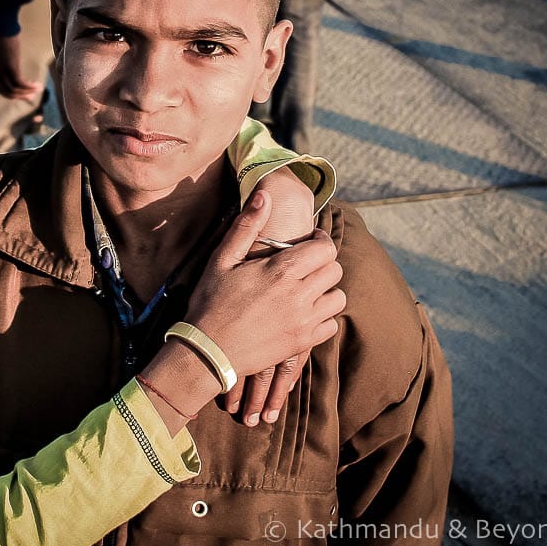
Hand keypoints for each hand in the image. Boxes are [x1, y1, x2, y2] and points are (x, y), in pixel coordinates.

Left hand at [0, 32, 43, 99]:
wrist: (0, 21)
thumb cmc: (0, 28)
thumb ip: (0, 53)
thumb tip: (9, 53)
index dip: (6, 92)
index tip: (18, 92)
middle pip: (4, 91)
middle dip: (18, 96)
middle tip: (30, 97)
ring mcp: (0, 70)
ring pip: (13, 89)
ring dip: (26, 92)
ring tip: (37, 91)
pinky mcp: (10, 67)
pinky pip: (20, 83)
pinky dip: (28, 87)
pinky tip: (37, 86)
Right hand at [236, 165, 316, 425]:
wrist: (207, 351)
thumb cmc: (210, 302)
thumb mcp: (222, 259)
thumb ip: (246, 226)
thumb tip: (264, 194)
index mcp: (282, 271)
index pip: (326, 248)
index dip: (320, 241)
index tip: (307, 243)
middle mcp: (300, 295)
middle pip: (335, 271)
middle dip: (322, 264)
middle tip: (303, 266)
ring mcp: (304, 322)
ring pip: (339, 298)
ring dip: (326, 291)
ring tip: (306, 290)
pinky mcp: (302, 343)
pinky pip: (332, 325)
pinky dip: (324, 318)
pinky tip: (303, 314)